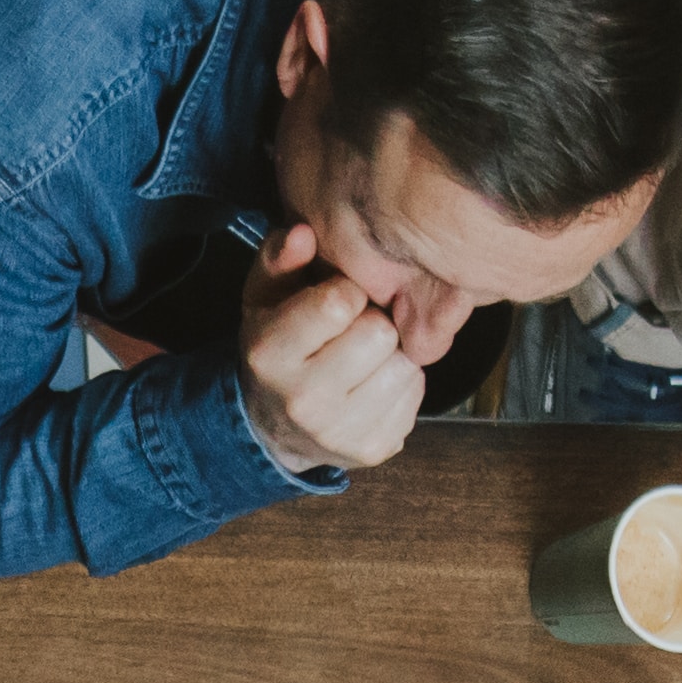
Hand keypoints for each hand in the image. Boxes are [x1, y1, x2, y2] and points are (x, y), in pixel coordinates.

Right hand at [236, 223, 433, 474]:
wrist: (273, 426)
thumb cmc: (278, 344)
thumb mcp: (265, 297)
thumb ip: (281, 257)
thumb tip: (303, 232)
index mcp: (270, 354)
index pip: (339, 302)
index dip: (345, 292)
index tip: (334, 302)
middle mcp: (302, 400)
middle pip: (380, 334)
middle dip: (372, 325)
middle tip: (351, 333)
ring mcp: (339, 432)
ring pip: (404, 365)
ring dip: (391, 356)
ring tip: (363, 360)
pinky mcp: (372, 450)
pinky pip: (416, 394)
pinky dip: (401, 385)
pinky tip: (373, 386)